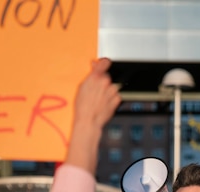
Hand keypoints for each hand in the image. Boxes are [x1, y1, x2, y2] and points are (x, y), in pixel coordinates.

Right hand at [65, 58, 121, 173]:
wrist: (89, 121)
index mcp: (95, 77)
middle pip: (107, 77)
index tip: (104, 64)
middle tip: (96, 90)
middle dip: (102, 82)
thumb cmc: (82, 107)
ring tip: (99, 99)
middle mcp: (105, 82)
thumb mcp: (82, 87)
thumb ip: (90, 75)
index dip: (104, 63)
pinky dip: (111, 98)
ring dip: (107, 91)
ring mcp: (112, 91)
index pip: (105, 62)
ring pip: (112, 86)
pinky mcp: (117, 99)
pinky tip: (104, 103)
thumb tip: (95, 66)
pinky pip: (115, 96)